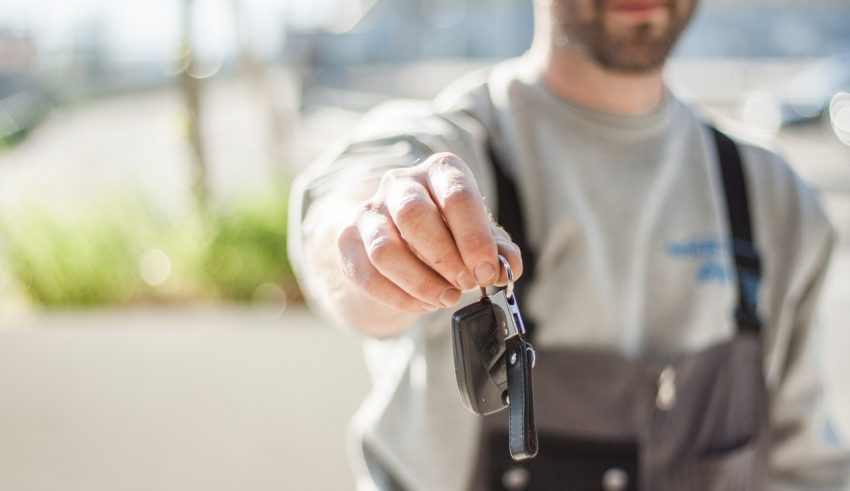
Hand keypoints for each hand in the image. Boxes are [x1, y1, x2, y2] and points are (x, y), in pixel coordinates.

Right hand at [337, 152, 523, 313]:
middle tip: (466, 285)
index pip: (456, 194)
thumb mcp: (478, 235)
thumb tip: (509, 265)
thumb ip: (497, 250)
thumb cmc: (447, 231)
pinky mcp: (348, 241)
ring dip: (420, 282)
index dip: (473, 237)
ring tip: (446, 298)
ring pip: (385, 249)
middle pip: (414, 215)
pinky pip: (367, 274)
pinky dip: (399, 297)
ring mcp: (370, 211)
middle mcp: (400, 183)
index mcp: (439, 171)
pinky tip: (423, 304)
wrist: (400, 235)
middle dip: (444, 258)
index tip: (486, 270)